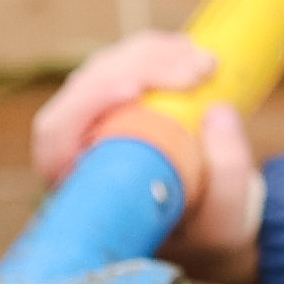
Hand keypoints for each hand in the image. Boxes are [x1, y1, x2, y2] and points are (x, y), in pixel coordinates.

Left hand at [30, 36, 266, 283]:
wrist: (210, 221)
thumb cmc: (205, 233)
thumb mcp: (224, 222)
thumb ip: (227, 178)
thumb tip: (218, 112)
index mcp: (78, 188)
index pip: (55, 136)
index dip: (85, 103)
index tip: (136, 88)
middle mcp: (77, 149)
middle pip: (86, 87)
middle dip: (140, 68)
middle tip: (198, 70)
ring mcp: (94, 119)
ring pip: (107, 66)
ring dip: (153, 55)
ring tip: (207, 63)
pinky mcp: (118, 97)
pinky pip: (128, 60)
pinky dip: (159, 50)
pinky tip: (192, 52)